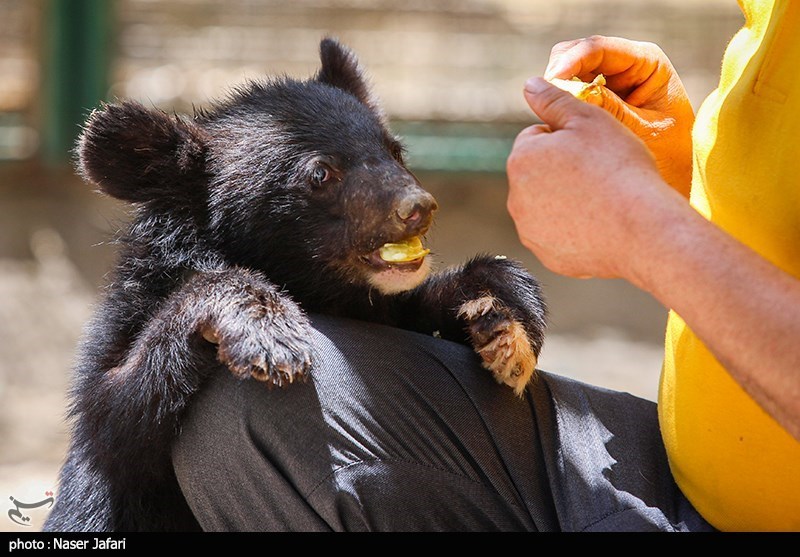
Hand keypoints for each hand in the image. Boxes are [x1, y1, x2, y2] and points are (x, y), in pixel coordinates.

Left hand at [506, 77, 685, 281]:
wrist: (642, 227)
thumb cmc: (618, 167)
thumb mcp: (588, 119)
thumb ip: (553, 100)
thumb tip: (528, 84)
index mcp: (521, 159)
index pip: (537, 138)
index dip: (567, 139)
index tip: (592, 149)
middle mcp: (515, 198)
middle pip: (539, 174)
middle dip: (562, 170)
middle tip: (600, 174)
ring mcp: (530, 231)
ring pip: (548, 205)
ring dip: (567, 200)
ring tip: (602, 200)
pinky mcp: (548, 256)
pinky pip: (560, 236)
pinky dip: (575, 230)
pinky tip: (600, 225)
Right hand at [545, 36, 693, 196]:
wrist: (679, 174)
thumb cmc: (671, 152)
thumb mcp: (640, 129)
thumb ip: (608, 109)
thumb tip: (566, 94)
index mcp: (646, 62)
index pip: (599, 48)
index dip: (571, 60)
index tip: (551, 81)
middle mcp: (624, 64)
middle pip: (576, 53)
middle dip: (558, 74)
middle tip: (545, 102)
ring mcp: (607, 81)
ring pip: (565, 73)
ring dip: (555, 91)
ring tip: (552, 118)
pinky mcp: (593, 99)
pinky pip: (566, 96)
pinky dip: (557, 106)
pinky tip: (556, 125)